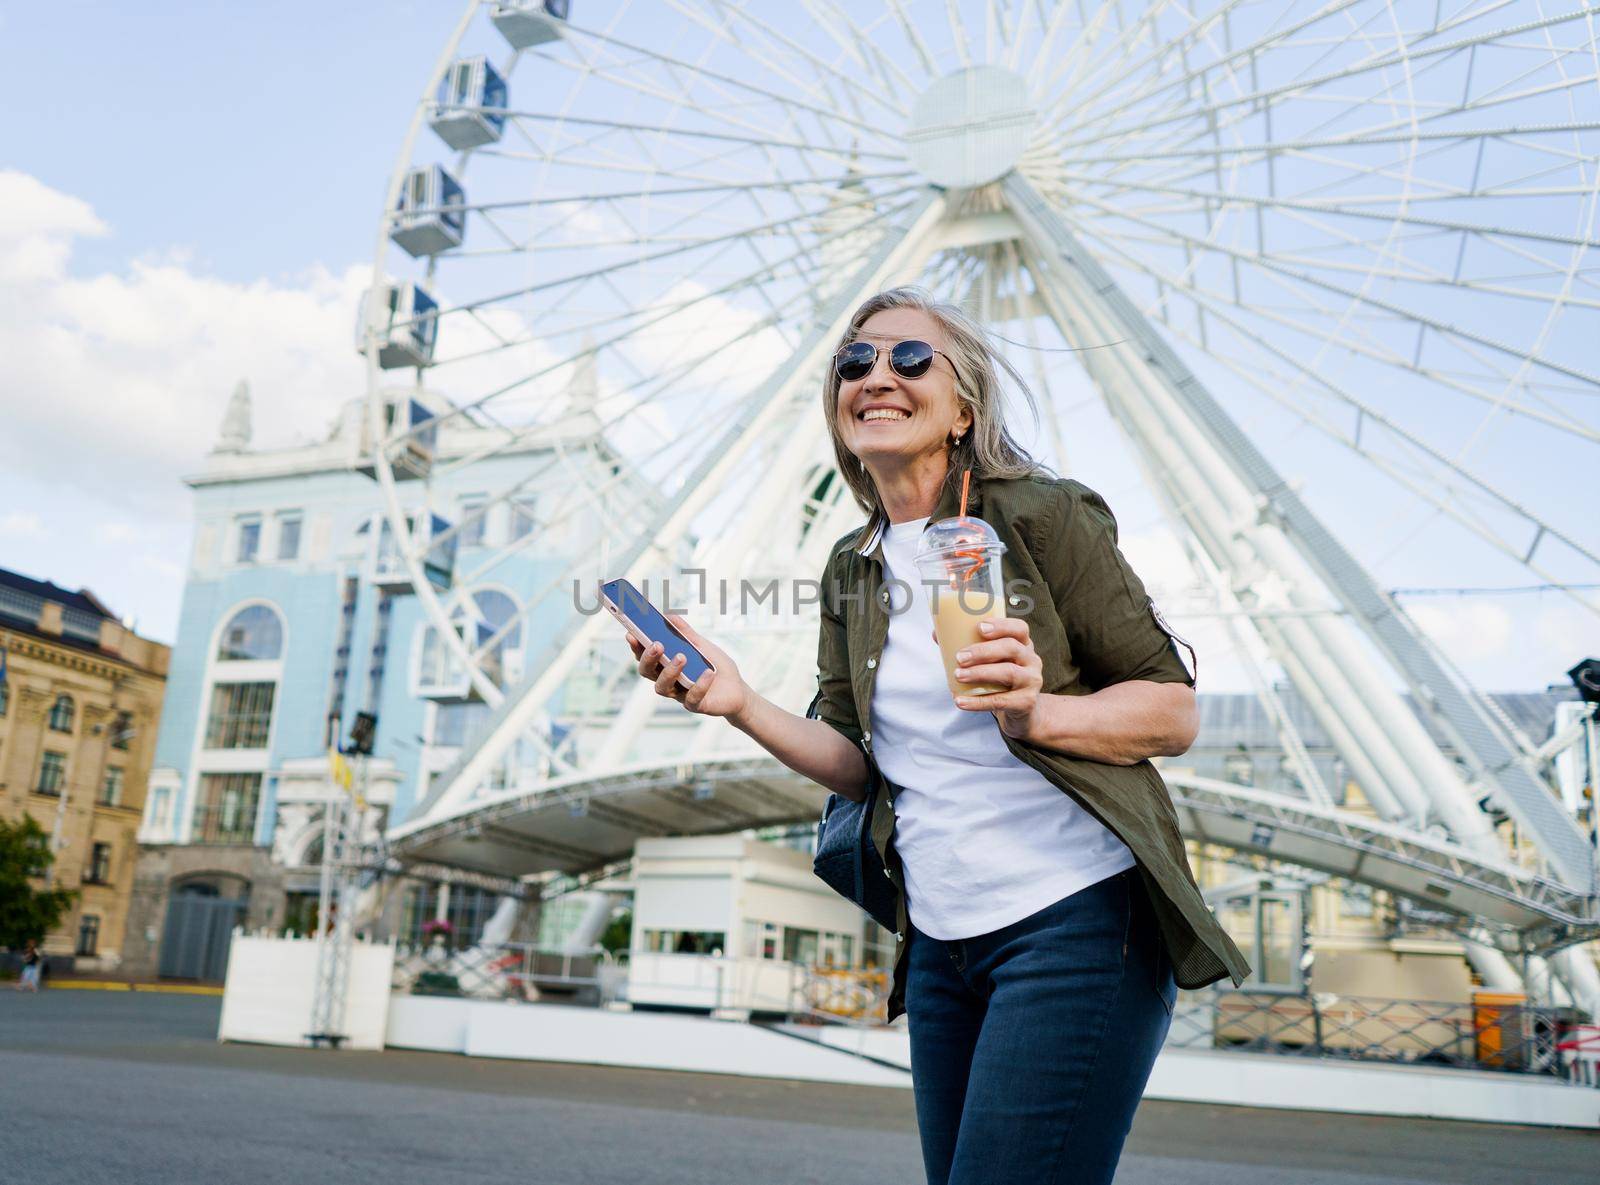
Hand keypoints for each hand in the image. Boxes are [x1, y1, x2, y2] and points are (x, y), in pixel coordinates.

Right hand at [627, 612, 750, 719]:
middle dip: (648, 658)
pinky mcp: (696, 706)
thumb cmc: (716, 666)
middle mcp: (668, 681)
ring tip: (682, 657)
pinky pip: (692, 698)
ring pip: (662, 687)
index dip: (636, 647)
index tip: (631, 634)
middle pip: (647, 672)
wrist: (738, 689)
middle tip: (657, 644)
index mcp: (665, 665)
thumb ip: (685, 633)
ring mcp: (680, 695)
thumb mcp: (702, 645)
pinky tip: (708, 672)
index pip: (644, 657)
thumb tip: (669, 616)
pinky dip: (699, 684)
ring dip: (669, 671)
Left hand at [948, 617, 1043, 738]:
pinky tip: (960, 701)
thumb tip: (936, 634)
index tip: (979, 627)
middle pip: (1011, 648)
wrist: (1022, 712)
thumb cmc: (1001, 679)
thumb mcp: (992, 661)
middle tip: (960, 657)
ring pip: (1009, 673)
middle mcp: (1032, 660)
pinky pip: (1001, 701)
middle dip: (983, 651)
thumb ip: (968, 647)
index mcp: (1023, 644)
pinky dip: (978, 702)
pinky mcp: (1026, 702)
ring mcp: (1032, 681)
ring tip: (958, 675)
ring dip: (980, 673)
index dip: (1002, 625)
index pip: (1019, 629)